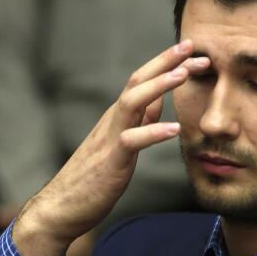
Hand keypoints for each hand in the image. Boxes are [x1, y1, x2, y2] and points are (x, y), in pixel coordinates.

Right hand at [12, 40, 208, 255]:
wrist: (62, 208)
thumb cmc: (94, 178)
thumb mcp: (122, 144)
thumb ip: (138, 122)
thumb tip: (158, 103)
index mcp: (118, 116)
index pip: (143, 81)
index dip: (166, 63)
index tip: (193, 51)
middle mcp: (113, 120)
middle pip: (138, 81)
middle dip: (166, 61)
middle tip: (193, 47)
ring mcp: (110, 138)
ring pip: (132, 101)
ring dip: (159, 85)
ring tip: (185, 74)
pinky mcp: (111, 161)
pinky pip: (131, 141)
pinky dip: (153, 132)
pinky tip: (175, 130)